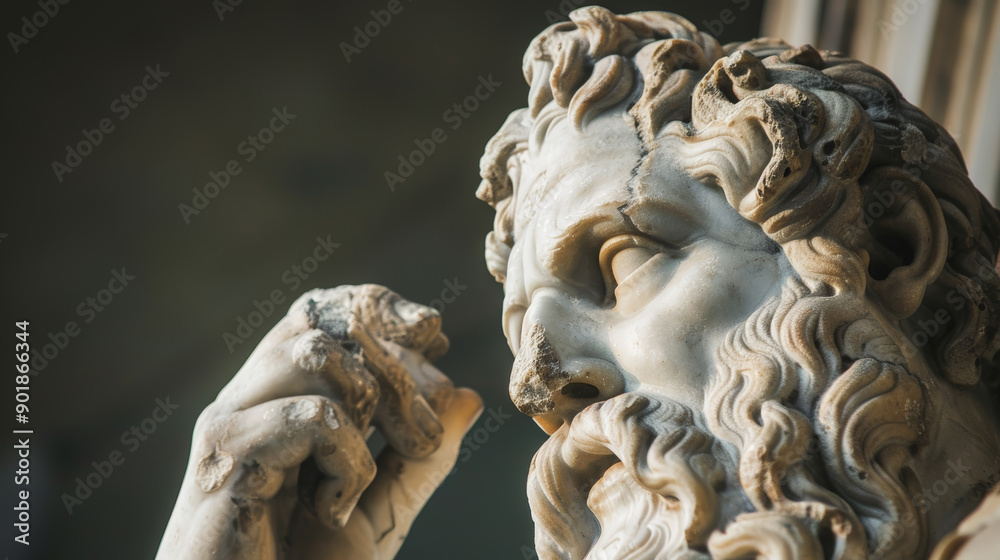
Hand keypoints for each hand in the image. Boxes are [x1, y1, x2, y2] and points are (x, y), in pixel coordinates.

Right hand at [157, 285, 482, 558]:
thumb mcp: (377, 511)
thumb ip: (419, 457)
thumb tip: (468, 396)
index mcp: (272, 404)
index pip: (318, 314)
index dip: (377, 308)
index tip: (434, 335)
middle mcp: (243, 403)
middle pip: (325, 326)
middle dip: (395, 369)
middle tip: (424, 435)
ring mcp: (229, 429)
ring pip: (314, 354)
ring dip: (369, 406)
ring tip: (376, 468)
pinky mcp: (226, 464)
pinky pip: (313, 418)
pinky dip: (347, 462)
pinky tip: (336, 509)